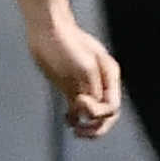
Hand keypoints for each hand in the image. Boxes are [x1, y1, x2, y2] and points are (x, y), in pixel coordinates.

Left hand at [28, 15, 121, 138]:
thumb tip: (92, 109)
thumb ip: (93, 88)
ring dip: (85, 125)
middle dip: (96, 127)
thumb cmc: (66, 42)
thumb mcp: (84, 65)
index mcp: (110, 75)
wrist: (47, 28)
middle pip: (106, 115)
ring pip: (92, 115)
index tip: (79, 101)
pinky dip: (75, 119)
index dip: (98, 111)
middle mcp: (100, 82)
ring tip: (73, 126)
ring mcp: (85, 85)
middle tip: (79, 132)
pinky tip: (67, 120)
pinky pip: (78, 111)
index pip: (112, 106)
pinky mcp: (70, 87)